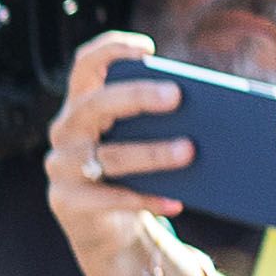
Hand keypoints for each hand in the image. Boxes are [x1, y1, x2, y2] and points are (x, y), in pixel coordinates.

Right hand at [40, 31, 215, 275]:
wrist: (103, 227)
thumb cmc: (131, 171)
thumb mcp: (137, 140)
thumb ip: (157, 121)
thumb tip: (213, 112)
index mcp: (81, 104)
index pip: (85, 65)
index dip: (110, 50)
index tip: (147, 48)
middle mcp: (66, 130)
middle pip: (96, 105)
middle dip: (137, 96)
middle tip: (177, 95)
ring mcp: (62, 167)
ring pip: (108, 157)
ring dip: (152, 153)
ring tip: (190, 151)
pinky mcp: (67, 202)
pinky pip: (111, 199)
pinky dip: (147, 199)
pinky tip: (177, 202)